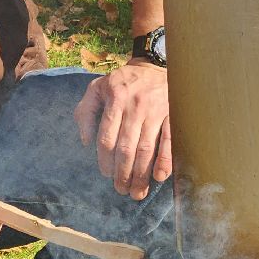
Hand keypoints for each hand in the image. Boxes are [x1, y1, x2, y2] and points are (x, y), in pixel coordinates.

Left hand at [73, 61, 172, 199]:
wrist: (155, 66)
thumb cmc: (123, 82)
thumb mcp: (97, 88)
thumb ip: (85, 112)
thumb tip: (86, 141)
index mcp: (114, 98)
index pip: (107, 137)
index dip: (105, 160)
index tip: (106, 175)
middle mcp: (135, 104)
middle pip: (126, 147)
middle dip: (122, 173)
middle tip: (122, 190)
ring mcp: (156, 109)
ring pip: (146, 148)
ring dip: (141, 174)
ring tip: (137, 192)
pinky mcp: (173, 113)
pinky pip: (169, 140)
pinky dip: (165, 160)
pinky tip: (159, 177)